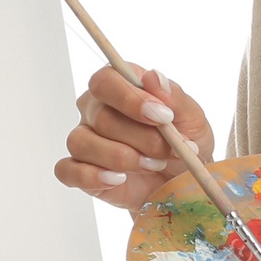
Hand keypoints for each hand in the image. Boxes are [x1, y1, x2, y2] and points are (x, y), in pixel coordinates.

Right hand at [56, 63, 213, 212]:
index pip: (106, 80)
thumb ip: (175, 97)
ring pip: (81, 142)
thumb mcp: (192, 119)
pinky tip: (118, 180)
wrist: (183, 183)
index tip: (162, 116)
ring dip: (121, 158)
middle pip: (101, 116)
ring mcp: (85, 140)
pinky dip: (92, 176)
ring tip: (153, 166)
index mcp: (120, 87)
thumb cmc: (184, 142)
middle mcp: (96, 110)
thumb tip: (154, 77)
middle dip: (141, 137)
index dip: (130, 99)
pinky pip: (68, 170)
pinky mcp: (80, 170)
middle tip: (169, 151)